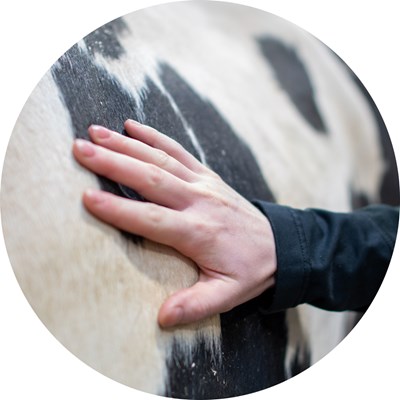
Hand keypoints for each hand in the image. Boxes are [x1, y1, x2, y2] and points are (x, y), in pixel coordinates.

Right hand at [72, 120, 276, 326]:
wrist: (281, 246)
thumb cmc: (251, 270)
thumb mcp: (228, 295)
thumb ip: (196, 305)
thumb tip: (162, 318)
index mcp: (197, 232)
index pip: (151, 218)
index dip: (119, 209)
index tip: (87, 198)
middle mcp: (198, 201)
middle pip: (150, 178)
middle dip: (113, 163)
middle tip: (80, 149)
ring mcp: (203, 184)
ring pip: (161, 158)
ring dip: (127, 145)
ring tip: (95, 133)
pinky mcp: (208, 175)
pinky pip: (179, 151)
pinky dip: (154, 136)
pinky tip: (132, 126)